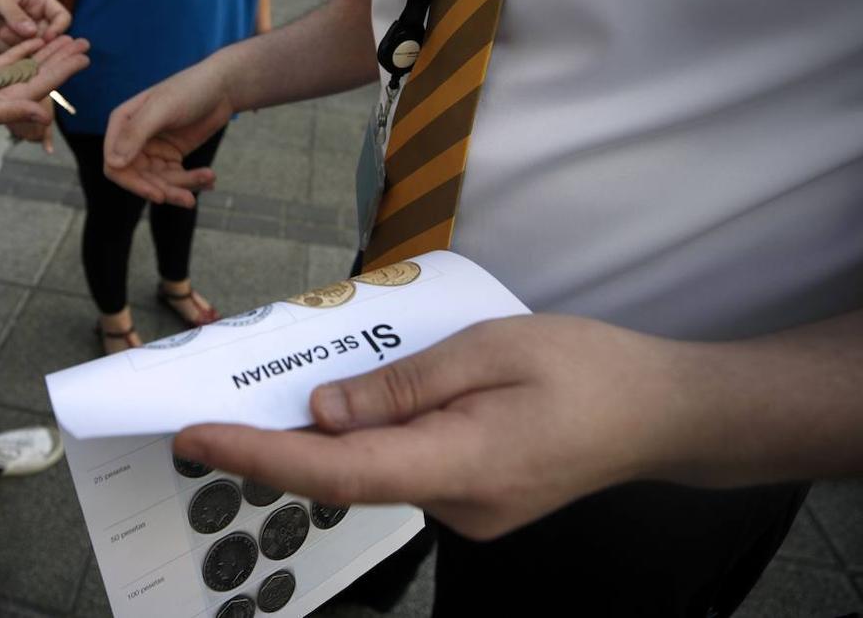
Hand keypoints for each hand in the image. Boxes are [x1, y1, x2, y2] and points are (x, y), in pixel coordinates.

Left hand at [0, 0, 70, 48]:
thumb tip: (33, 32)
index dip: (58, 29)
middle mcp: (36, 17)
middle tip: (15, 35)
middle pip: (50, 37)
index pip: (61, 17)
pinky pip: (19, 55)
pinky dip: (10, 51)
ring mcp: (24, 32)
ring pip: (35, 48)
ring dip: (19, 44)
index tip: (45, 38)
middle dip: (35, 41)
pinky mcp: (12, 44)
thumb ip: (14, 14)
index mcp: (39, 0)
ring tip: (0, 31)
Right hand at [0, 35, 88, 142]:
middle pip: (43, 72)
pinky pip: (8, 59)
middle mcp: (7, 94)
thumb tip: (44, 116)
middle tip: (85, 41)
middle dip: (64, 57)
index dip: (66, 69)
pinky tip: (36, 39)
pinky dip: (23, 49)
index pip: (45, 83)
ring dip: (47, 51)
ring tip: (67, 38)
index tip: (85, 57)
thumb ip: (10, 112)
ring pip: (28, 64)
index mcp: (10, 103)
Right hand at [103, 61, 234, 206]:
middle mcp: (133, 139)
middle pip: (140, 179)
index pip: (114, 164)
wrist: (222, 85)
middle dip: (164, 190)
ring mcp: (153, 150)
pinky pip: (177, 179)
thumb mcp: (163, 108)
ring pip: (160, 182)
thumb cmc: (190, 89)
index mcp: (122, 124)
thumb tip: (114, 163)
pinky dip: (193, 181)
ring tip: (208, 179)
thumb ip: (136, 133)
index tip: (158, 195)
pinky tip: (210, 179)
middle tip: (188, 198)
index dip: (133, 183)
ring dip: (183, 186)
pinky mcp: (172, 156)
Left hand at [173, 314, 685, 540]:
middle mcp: (458, 506)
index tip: (198, 435)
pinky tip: (354, 404)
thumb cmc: (590, 368)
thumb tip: (323, 411)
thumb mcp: (490, 349)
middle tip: (219, 401)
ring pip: (373, 473)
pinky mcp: (475, 502)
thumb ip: (401, 384)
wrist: (664, 412)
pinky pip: (403, 469)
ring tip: (281, 391)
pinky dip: (367, 440)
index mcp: (464, 466)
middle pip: (346, 477)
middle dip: (278, 441)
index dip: (261, 455)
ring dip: (324, 438)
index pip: (337, 472)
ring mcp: (468, 513)